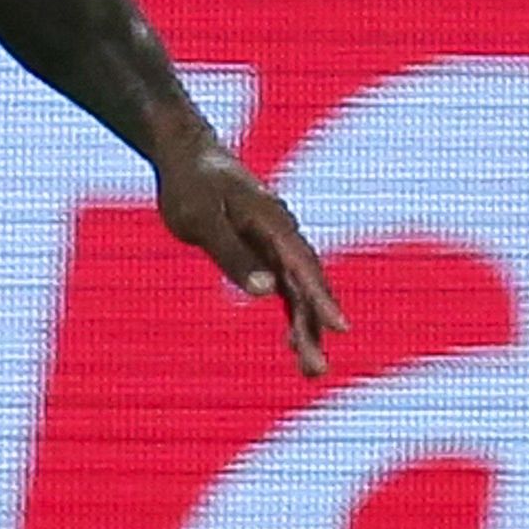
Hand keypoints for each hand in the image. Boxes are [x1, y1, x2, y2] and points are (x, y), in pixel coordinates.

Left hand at [154, 135, 345, 377]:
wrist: (189, 157)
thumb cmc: (192, 186)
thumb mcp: (203, 220)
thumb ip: (232, 254)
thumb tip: (266, 291)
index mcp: (275, 224)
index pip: (304, 269)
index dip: (322, 300)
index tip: (340, 329)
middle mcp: (285, 236)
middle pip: (306, 287)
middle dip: (314, 329)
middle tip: (315, 371)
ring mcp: (278, 245)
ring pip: (300, 292)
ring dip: (307, 329)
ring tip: (312, 371)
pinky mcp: (266, 253)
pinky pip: (287, 289)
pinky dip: (293, 314)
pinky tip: (294, 342)